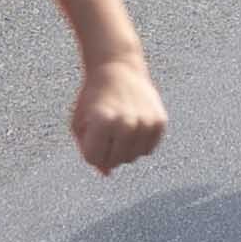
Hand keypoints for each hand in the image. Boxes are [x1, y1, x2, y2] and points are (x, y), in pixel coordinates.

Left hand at [68, 50, 166, 172]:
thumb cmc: (94, 97)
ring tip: (119, 126)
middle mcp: (127, 123)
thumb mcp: (80, 121)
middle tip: (105, 128)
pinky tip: (133, 126)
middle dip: (107, 150)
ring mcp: (146, 123)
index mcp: (103, 121)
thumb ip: (88, 150)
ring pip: (133, 158)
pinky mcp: (159, 122)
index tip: (90, 131)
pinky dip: (140, 143)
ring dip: (124, 148)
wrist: (118, 68)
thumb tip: (107, 173)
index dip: (89, 148)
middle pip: (114, 161)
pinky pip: (148, 150)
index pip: (93, 159)